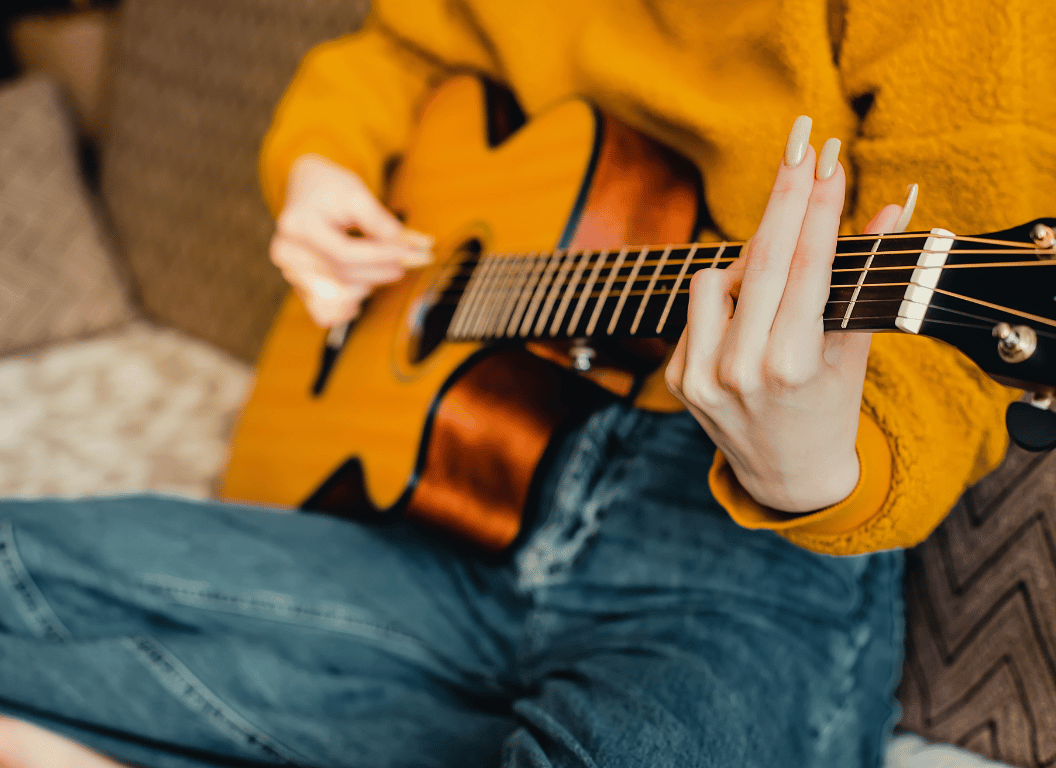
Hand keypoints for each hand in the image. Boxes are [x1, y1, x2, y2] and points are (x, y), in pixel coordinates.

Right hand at [271, 154, 433, 326]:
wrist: (307, 189)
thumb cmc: (331, 189)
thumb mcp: (355, 193)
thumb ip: (378, 220)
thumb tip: (403, 247)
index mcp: (298, 225)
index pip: (343, 252)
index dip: (378, 256)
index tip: (406, 253)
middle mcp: (288, 251)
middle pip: (342, 273)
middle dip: (380, 271)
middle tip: (410, 262)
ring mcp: (290, 269)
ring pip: (338, 290)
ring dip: (370, 284)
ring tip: (391, 269)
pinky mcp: (297, 280)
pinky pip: (323, 305)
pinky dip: (347, 304)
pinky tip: (368, 292)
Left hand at [665, 117, 916, 512]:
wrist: (786, 476)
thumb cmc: (828, 409)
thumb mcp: (852, 349)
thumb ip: (864, 280)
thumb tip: (891, 208)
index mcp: (792, 368)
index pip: (806, 268)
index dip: (818, 207)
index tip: (826, 158)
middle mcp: (739, 372)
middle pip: (760, 261)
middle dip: (783, 196)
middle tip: (798, 144)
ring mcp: (700, 377)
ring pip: (714, 278)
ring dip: (748, 256)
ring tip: (778, 259)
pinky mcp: (676, 379)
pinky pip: (696, 311)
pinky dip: (723, 297)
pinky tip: (747, 307)